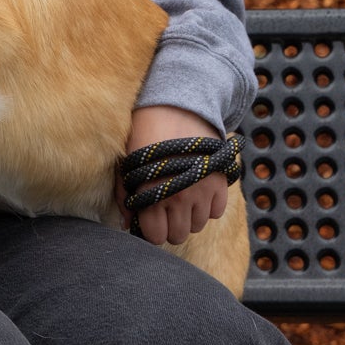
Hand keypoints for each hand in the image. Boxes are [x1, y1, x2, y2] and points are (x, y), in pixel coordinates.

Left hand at [121, 105, 228, 247]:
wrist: (176, 108)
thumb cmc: (143, 135)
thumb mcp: (126, 164)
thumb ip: (124, 197)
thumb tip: (128, 225)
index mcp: (151, 195)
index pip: (156, 236)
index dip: (151, 230)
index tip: (150, 219)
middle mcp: (179, 197)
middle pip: (177, 235)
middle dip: (169, 226)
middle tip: (164, 209)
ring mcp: (202, 191)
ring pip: (197, 225)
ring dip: (188, 216)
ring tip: (180, 196)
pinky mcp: (220, 182)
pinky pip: (216, 212)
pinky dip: (208, 206)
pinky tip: (197, 191)